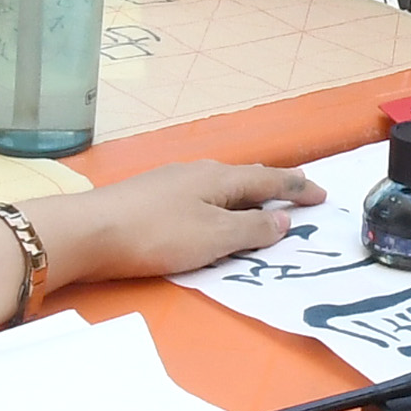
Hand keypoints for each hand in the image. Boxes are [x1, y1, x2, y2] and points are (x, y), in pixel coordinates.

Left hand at [30, 159, 322, 286]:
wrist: (88, 231)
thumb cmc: (156, 234)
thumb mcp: (213, 238)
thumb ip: (251, 228)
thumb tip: (283, 218)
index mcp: (220, 179)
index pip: (269, 179)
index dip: (297, 188)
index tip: (322, 194)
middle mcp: (198, 172)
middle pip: (245, 176)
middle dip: (273, 184)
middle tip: (297, 188)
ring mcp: (171, 181)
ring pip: (220, 183)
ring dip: (245, 192)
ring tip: (259, 198)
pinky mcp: (150, 196)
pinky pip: (199, 193)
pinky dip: (219, 201)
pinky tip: (209, 209)